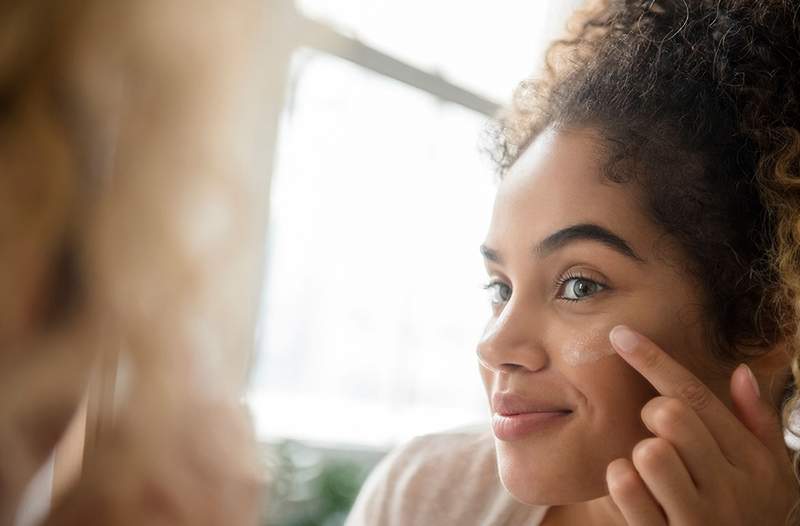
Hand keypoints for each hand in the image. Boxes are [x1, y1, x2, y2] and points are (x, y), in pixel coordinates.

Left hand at [605, 325, 797, 525]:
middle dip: (653, 414)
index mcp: (752, 463)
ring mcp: (697, 518)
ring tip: (651, 469)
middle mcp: (729, 488)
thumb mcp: (768, 476)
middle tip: (657, 433)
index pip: (697, 397)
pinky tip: (634, 489)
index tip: (620, 334)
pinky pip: (627, 487)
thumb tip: (742, 370)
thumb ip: (757, 423)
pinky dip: (621, 480)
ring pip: (649, 450)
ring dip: (640, 453)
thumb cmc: (749, 517)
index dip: (654, 360)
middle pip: (671, 415)